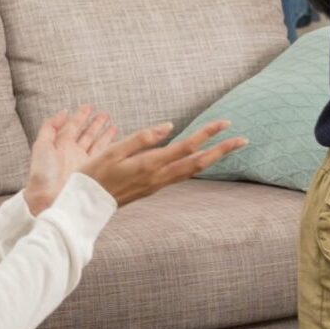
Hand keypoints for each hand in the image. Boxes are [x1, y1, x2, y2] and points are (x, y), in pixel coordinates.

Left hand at [23, 105, 118, 215]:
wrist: (49, 196)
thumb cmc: (43, 173)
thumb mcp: (41, 145)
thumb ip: (50, 126)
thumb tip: (63, 112)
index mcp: (60, 144)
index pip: (73, 126)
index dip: (81, 115)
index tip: (89, 106)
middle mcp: (73, 151)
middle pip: (87, 133)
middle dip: (96, 123)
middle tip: (105, 114)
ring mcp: (83, 161)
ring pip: (96, 142)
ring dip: (104, 132)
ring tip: (113, 124)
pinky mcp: (92, 169)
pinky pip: (102, 154)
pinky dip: (110, 145)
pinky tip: (116, 139)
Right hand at [77, 119, 246, 207]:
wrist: (85, 205)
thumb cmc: (94, 174)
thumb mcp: (113, 150)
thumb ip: (142, 138)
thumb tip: (169, 126)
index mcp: (150, 164)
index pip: (186, 146)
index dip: (207, 133)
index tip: (225, 123)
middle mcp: (159, 177)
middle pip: (198, 162)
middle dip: (222, 150)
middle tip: (243, 140)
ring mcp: (158, 185)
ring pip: (192, 171)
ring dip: (212, 159)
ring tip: (228, 148)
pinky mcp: (154, 188)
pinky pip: (182, 176)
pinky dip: (197, 166)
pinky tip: (201, 160)